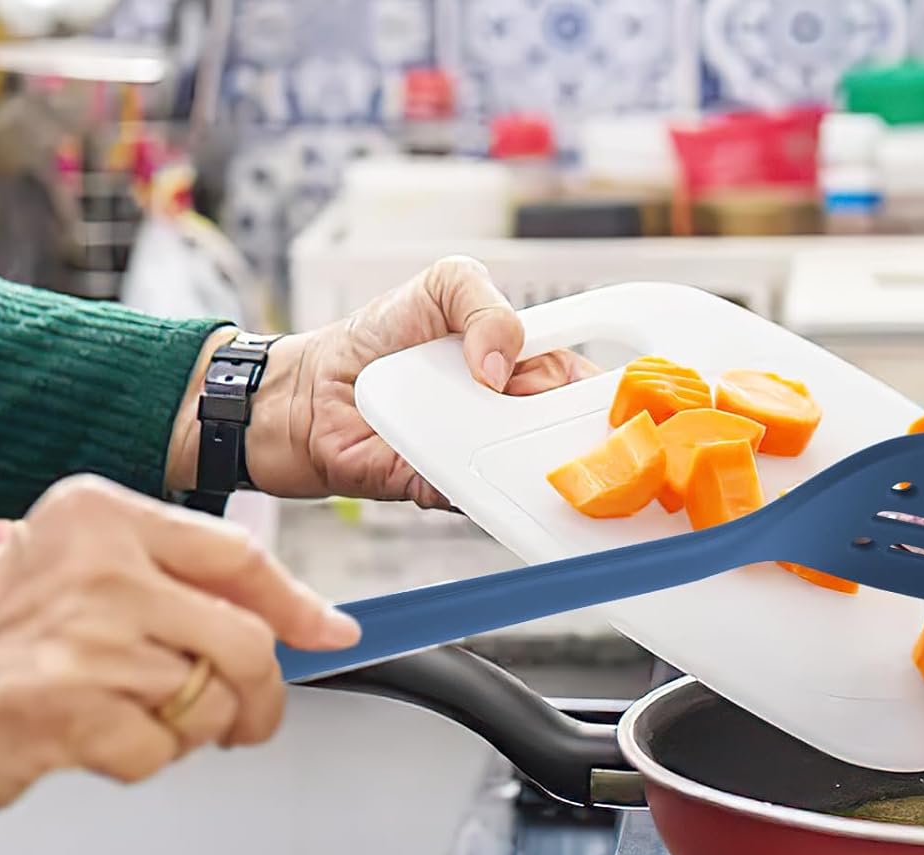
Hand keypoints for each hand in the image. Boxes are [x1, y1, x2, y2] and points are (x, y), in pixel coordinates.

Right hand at [0, 476, 358, 805]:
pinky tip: (95, 734)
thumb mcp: (78, 562)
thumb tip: (313, 624)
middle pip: (246, 644)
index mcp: (102, 518)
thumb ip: (183, 577)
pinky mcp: (70, 714)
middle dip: (261, 696)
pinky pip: (160, 749)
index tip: (334, 633)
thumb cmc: (0, 616)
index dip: (298, 604)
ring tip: (133, 710)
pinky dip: (142, 756)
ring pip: (209, 702)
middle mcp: (99, 573)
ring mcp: (86, 645)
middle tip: (246, 716)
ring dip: (191, 727)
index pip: (237, 558)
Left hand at [167, 257, 597, 507]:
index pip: (587, 385)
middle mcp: (516, 418)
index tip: (614, 402)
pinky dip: (479, 490)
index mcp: (530, 366)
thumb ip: (482, 305)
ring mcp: (486, 458)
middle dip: (573, 432)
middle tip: (554, 417)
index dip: (609, 396)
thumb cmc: (380, 337)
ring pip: (532, 474)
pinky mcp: (451, 492)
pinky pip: (480, 499)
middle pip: (570, 436)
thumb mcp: (441, 286)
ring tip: (513, 443)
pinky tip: (473, 472)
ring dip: (532, 466)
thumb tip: (501, 365)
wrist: (310, 392)